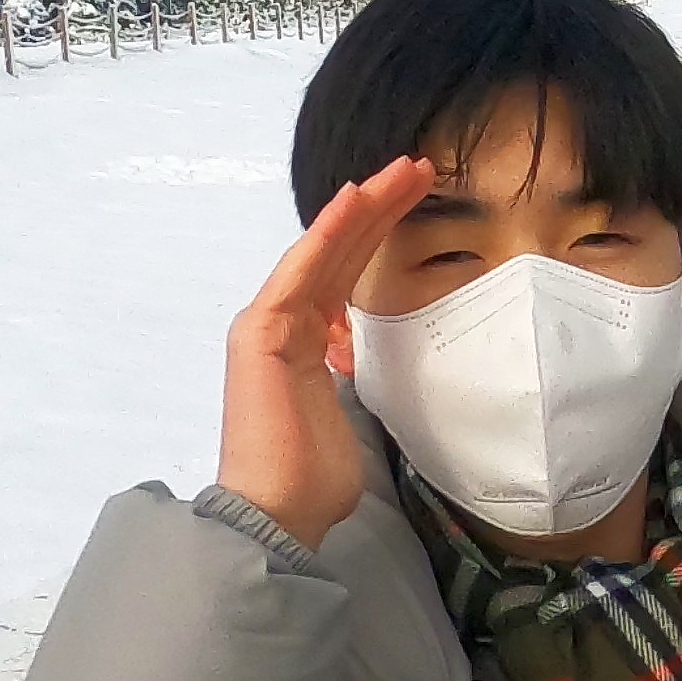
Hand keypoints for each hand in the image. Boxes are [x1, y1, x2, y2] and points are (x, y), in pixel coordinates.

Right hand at [216, 156, 434, 547]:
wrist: (278, 511)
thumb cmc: (313, 475)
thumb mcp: (348, 410)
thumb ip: (351, 373)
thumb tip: (361, 356)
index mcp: (304, 338)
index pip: (347, 272)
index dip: (379, 232)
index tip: (418, 198)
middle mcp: (282, 321)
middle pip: (338, 252)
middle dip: (379, 208)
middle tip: (419, 169)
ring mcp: (268, 322)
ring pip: (323, 250)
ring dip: (362, 207)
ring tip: (401, 172)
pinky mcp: (262, 331)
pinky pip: (301, 271)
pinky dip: (326, 233)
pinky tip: (352, 199)